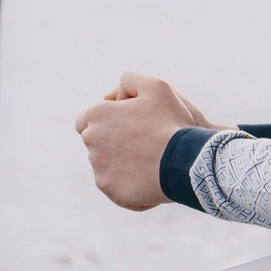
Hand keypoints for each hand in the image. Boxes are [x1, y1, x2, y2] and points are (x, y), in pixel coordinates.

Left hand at [75, 72, 217, 211]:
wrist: (185, 162)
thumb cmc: (171, 122)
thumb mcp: (156, 87)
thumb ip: (131, 81)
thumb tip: (113, 95)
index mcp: (96, 116)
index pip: (86, 120)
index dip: (105, 122)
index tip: (125, 126)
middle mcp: (91, 141)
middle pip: (95, 143)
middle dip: (111, 143)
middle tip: (140, 143)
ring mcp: (98, 168)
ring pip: (105, 165)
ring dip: (119, 163)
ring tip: (148, 162)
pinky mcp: (110, 189)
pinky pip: (116, 186)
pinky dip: (128, 183)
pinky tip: (148, 179)